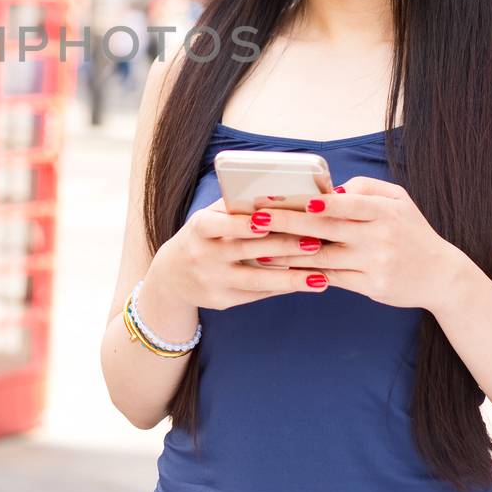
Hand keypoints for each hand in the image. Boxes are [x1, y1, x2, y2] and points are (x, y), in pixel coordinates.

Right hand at [148, 197, 331, 312]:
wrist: (171, 277)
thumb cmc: (202, 237)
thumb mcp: (208, 218)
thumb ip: (236, 207)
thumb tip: (279, 191)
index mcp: (199, 228)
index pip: (220, 224)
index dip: (242, 223)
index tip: (269, 219)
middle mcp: (204, 255)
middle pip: (247, 251)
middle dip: (283, 247)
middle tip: (316, 242)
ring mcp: (213, 281)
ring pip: (256, 280)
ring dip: (291, 278)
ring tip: (320, 277)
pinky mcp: (222, 301)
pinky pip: (257, 294)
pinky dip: (282, 288)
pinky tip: (306, 284)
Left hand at [253, 177, 470, 311]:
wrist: (440, 276)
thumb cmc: (411, 232)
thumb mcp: (398, 200)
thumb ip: (364, 188)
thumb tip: (327, 191)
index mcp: (385, 211)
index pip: (348, 203)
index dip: (320, 202)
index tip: (293, 199)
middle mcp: (380, 237)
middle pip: (326, 229)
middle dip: (288, 222)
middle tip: (257, 218)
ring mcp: (375, 264)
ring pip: (323, 257)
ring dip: (287, 253)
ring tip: (258, 248)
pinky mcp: (370, 286)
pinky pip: (331, 278)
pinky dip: (306, 273)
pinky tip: (283, 270)